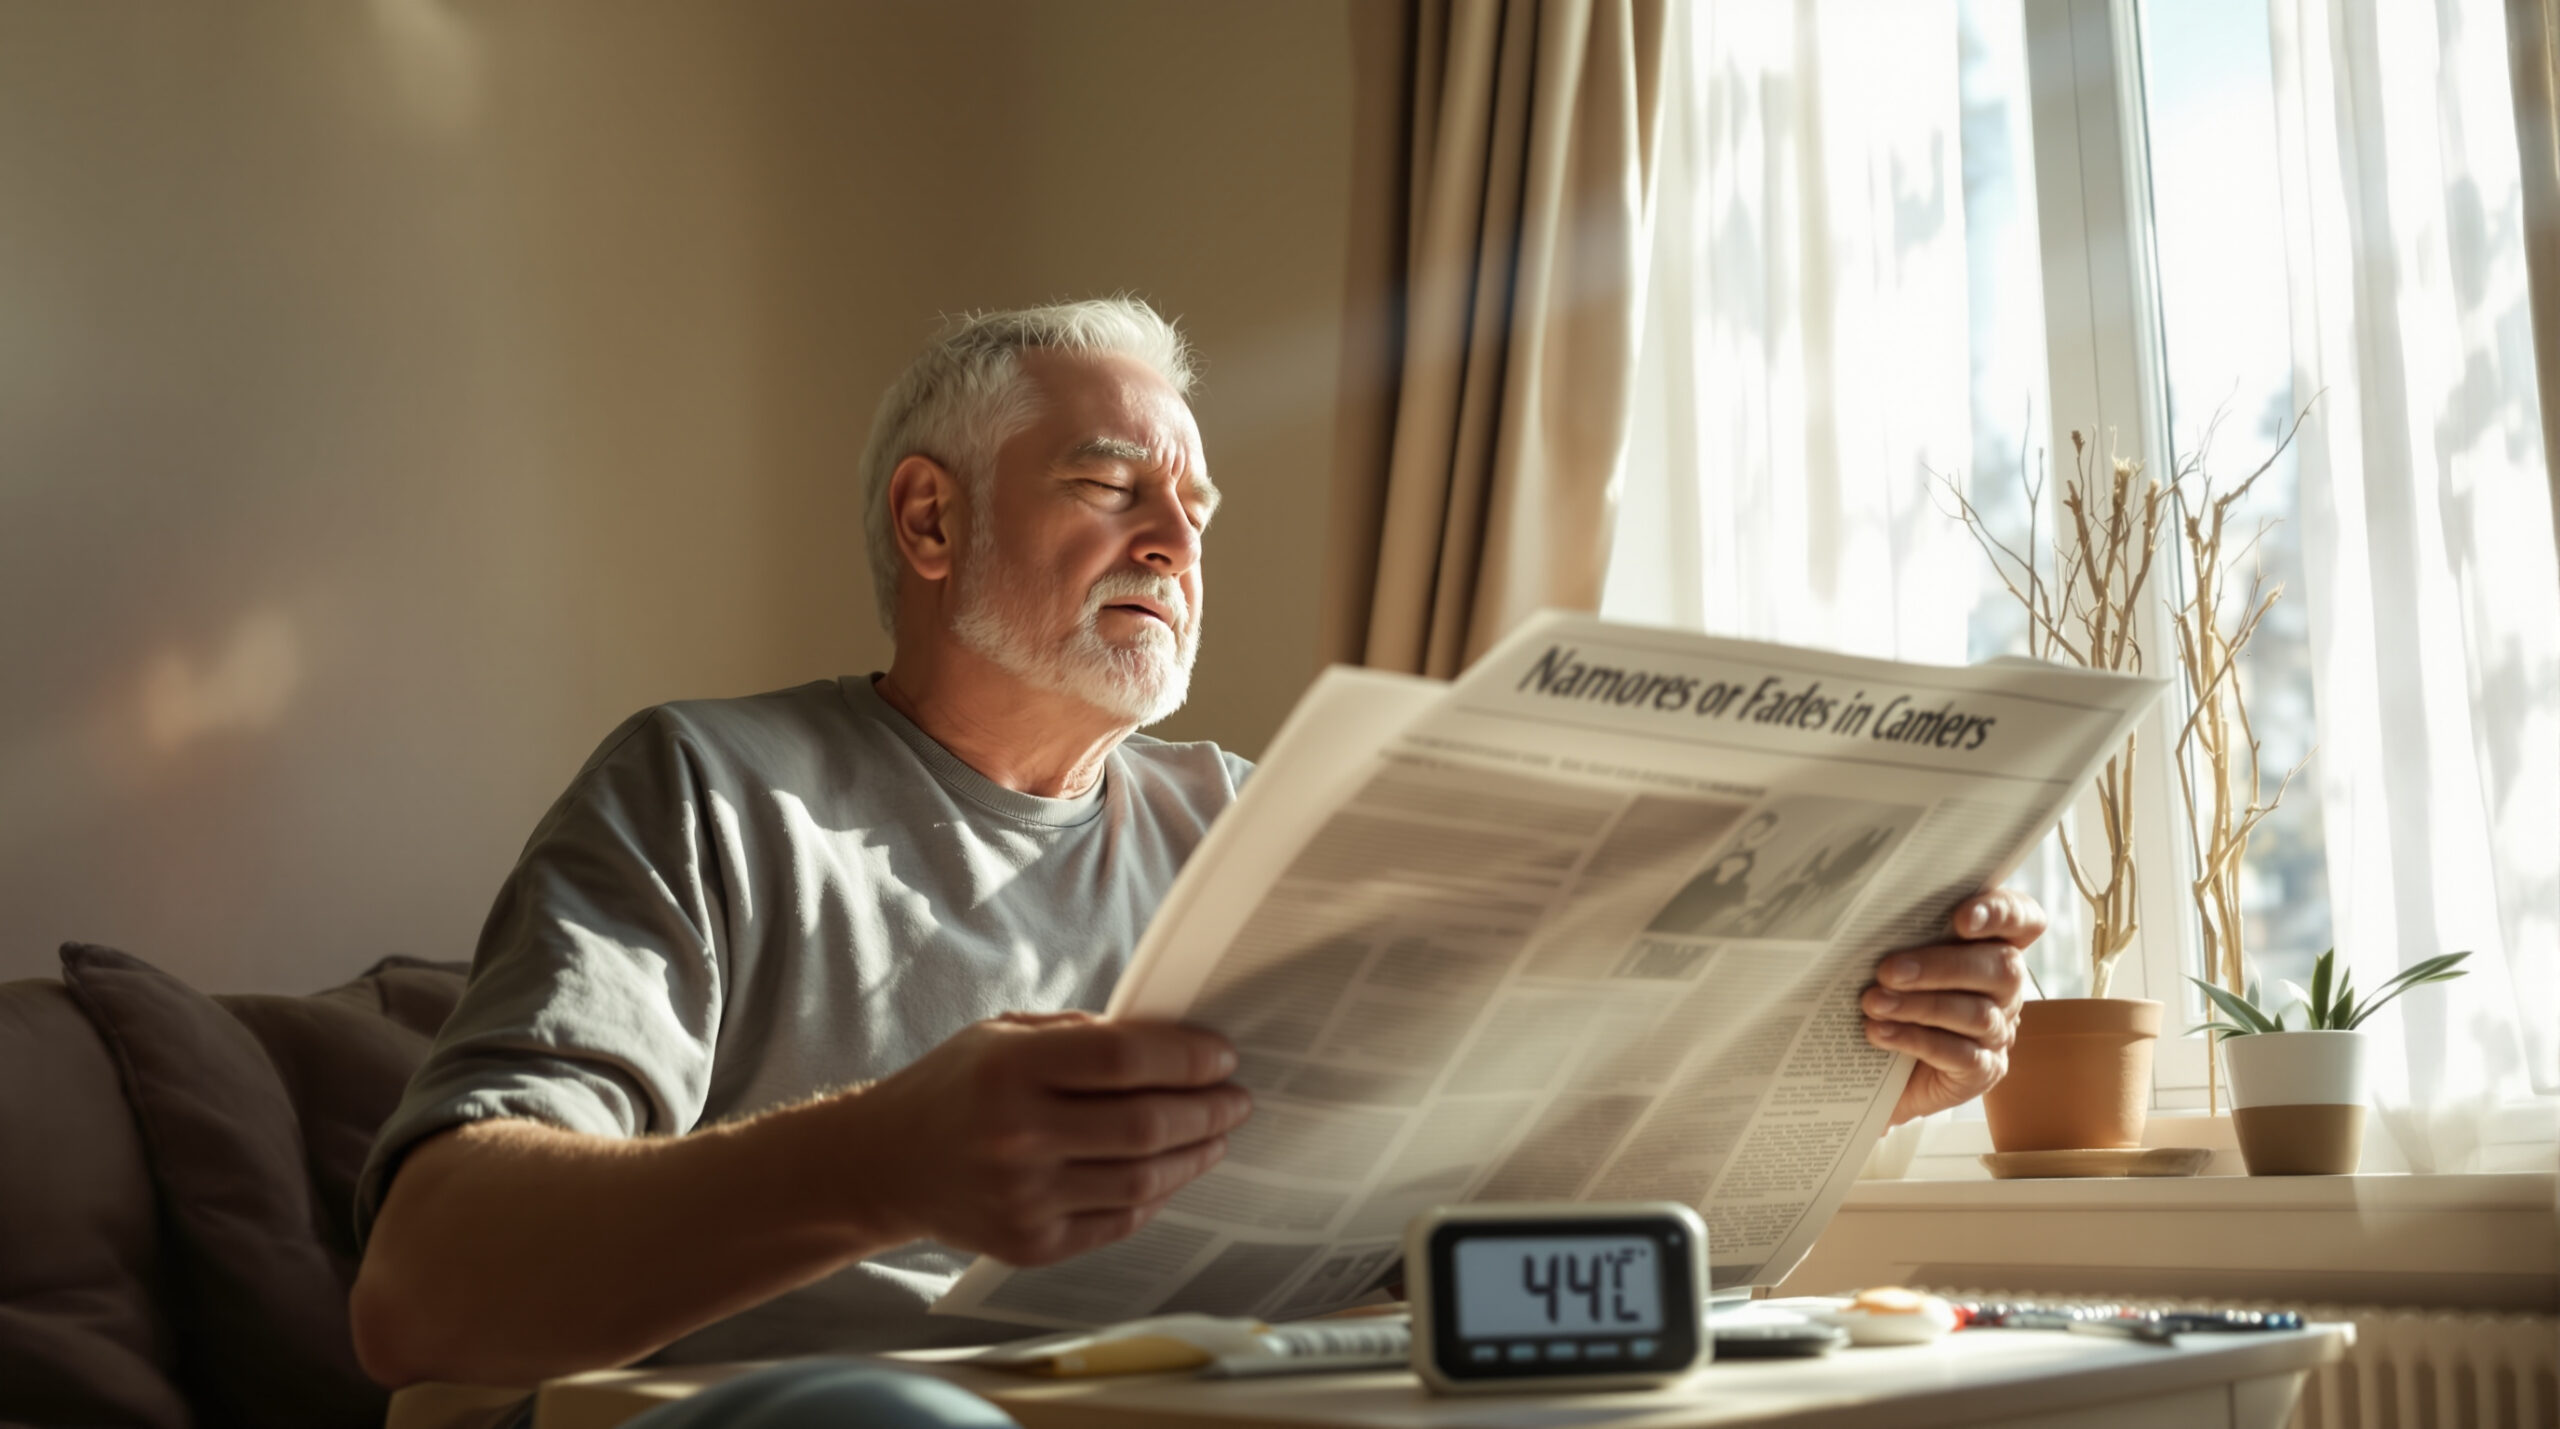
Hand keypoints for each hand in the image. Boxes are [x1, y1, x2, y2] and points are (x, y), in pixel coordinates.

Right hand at [843, 1011, 1250, 1265]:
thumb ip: (1082, 1036)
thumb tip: (1170, 1041)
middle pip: (1147, 1125)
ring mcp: (1024, 1198)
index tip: (1223, 1055)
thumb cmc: (953, 1088)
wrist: (882, 1165)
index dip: (1188, 1057)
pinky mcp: (1030, 1244)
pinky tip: (1172, 1171)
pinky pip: (1118, 1220)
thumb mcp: (1003, 1035)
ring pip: (1144, 1180)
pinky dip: (1156, 1194)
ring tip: (1216, 1134)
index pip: (1126, 1060)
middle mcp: (1018, 1137)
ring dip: (1195, 1154)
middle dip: (1209, 1109)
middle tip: (1237, 1099)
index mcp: (1011, 1070)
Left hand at [1863, 887, 2043, 1124]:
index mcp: (1992, 944)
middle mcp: (2005, 986)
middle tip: (1889, 970)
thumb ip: (1900, 935)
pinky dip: (1916, 1040)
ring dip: (1920, 1006)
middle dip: (1942, 966)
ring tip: (1873, 1003)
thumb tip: (1866, 920)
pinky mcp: (1984, 1069)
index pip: (2022, 918)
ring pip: (1976, 1013)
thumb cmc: (1889, 993)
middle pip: (2002, 967)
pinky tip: (1881, 1033)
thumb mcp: (1896, 957)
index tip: (1961, 918)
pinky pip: (1961, 1054)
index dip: (2001, 913)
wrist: (1877, 1068)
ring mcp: (1999, 1030)